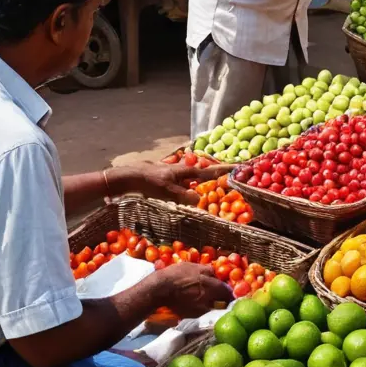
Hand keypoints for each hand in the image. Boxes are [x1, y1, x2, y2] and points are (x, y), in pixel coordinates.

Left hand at [104, 162, 220, 205]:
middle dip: (214, 175)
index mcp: (184, 171)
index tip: (238, 166)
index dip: (223, 170)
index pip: (208, 171)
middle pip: (201, 173)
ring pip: (191, 179)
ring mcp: (173, 175)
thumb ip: (185, 196)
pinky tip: (186, 195)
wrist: (127, 178)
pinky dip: (187, 189)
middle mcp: (181, 171)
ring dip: (200, 183)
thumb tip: (200, 199)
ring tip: (209, 188)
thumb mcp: (168, 191)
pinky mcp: (165, 180)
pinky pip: (181, 185)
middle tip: (227, 177)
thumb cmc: (148, 183)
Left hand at [155, 262, 232, 317]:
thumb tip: (219, 308)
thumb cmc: (178, 302)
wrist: (159, 287)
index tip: (229, 300)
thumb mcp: (196, 311)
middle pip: (217, 278)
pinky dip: (196, 274)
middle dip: (218, 284)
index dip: (228, 295)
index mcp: (211, 285)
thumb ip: (210, 308)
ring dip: (208, 277)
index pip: (225, 290)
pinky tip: (191, 279)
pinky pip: (195, 268)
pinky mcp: (185, 264)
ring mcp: (195, 266)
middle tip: (215, 292)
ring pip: (207, 270)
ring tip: (203, 285)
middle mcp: (206, 273)